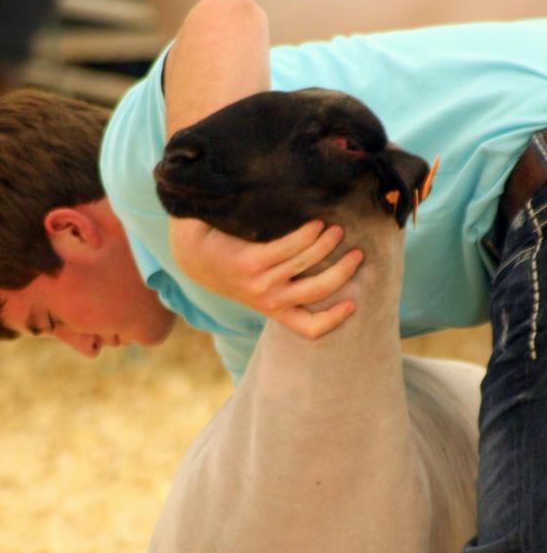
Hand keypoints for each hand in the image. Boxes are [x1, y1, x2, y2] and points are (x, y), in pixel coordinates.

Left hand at [169, 218, 362, 338]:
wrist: (194, 255)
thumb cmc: (234, 266)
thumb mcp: (259, 286)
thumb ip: (286, 286)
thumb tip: (328, 274)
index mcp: (274, 310)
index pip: (309, 329)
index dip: (334, 320)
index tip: (353, 304)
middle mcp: (269, 300)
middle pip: (318, 292)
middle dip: (342, 272)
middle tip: (357, 254)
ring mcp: (259, 283)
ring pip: (306, 264)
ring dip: (327, 244)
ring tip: (337, 230)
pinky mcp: (249, 263)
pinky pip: (288, 248)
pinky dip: (307, 234)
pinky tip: (315, 224)